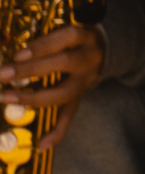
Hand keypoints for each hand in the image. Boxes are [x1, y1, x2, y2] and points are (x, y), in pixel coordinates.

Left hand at [0, 23, 103, 152]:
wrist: (104, 49)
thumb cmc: (74, 38)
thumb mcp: (66, 28)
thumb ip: (45, 37)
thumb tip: (8, 48)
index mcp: (85, 36)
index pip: (67, 37)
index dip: (44, 46)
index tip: (19, 53)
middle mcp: (89, 58)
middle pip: (64, 63)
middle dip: (31, 69)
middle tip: (3, 75)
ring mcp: (86, 79)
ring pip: (64, 92)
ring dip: (34, 97)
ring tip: (7, 98)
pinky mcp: (82, 95)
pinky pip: (70, 115)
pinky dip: (57, 131)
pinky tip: (42, 144)